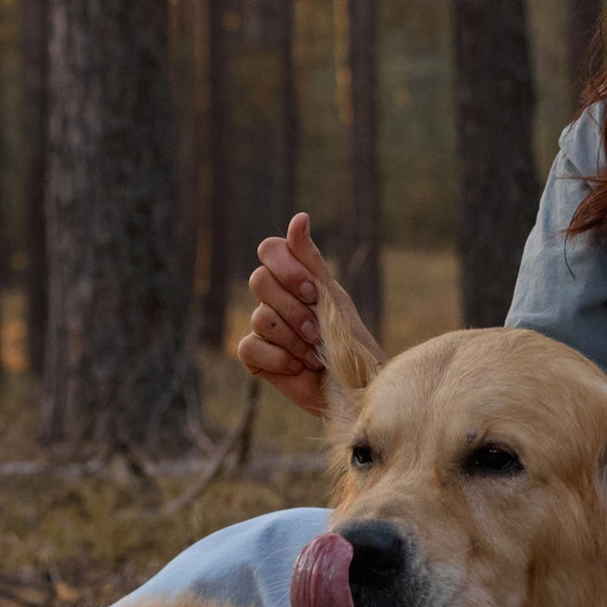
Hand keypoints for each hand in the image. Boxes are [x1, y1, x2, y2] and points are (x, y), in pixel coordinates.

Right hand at [239, 214, 376, 416]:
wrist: (356, 389)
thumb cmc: (350, 341)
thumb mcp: (333, 297)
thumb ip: (311, 260)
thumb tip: (299, 217)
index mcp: (293, 278)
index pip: (269, 250)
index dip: (287, 269)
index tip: (314, 293)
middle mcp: (274, 299)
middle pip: (259, 281)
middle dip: (294, 309)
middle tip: (317, 329)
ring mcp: (263, 328)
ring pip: (259, 318)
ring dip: (295, 339)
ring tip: (315, 353)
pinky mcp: (255, 357)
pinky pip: (249, 347)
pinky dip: (278, 358)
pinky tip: (298, 366)